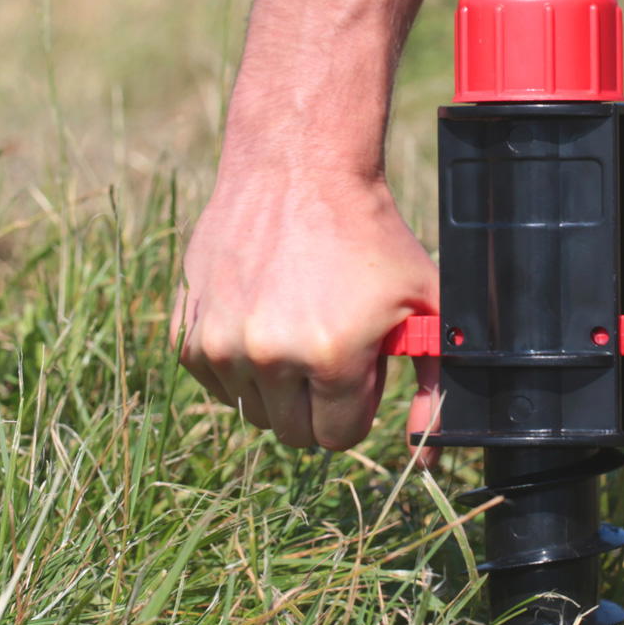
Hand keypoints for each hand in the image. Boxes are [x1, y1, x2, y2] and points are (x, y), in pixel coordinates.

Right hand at [172, 166, 439, 462]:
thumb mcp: (426, 304)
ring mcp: (221, 344)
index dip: (355, 401)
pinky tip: (263, 313)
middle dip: (318, 400)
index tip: (359, 361)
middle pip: (294, 432)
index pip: (338, 437)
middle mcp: (270, 356)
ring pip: (253, 410)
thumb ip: (437, 384)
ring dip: (278, 383)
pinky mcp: (187, 330)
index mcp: (332, 357)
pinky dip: (240, 362)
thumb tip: (429, 455)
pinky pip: (217, 382)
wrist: (299, 169)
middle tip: (331, 341)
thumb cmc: (373, 236)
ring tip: (299, 320)